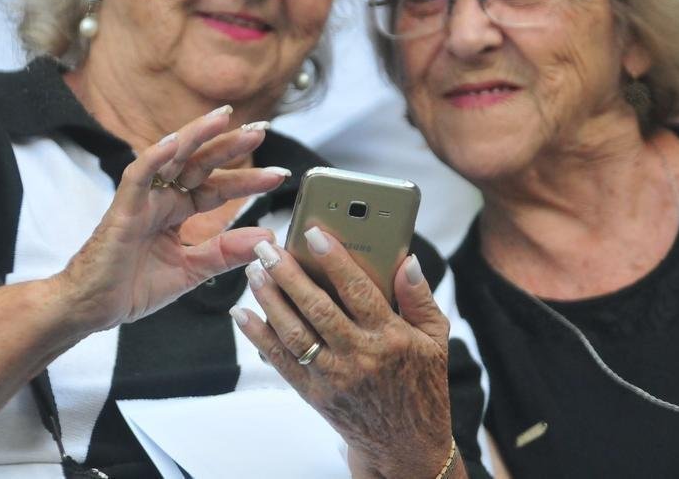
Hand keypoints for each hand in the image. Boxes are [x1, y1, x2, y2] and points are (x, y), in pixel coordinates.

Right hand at [60, 107, 285, 330]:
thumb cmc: (133, 287)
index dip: (248, 179)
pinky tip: (177, 140)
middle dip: (231, 145)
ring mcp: (142, 199)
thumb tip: (267, 236)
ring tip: (226, 118)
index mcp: (177, 210)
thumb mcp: (192, 271)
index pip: (219, 188)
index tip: (281, 174)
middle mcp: (162, 197)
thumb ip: (226, 252)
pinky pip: (139, 174)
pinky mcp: (123, 207)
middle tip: (262, 128)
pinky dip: (156, 156)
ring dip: (198, 135)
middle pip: (201, 163)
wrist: (93, 308)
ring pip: (172, 157)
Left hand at [233, 232, 459, 478]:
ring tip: (253, 271)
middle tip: (267, 247)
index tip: (313, 234)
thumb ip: (420, 297)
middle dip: (288, 274)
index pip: (358, 290)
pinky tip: (243, 313)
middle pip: (317, 308)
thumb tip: (408, 260)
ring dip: (269, 299)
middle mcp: (360, 356)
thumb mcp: (435, 339)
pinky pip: (281, 361)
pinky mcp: (314, 393)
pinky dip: (258, 336)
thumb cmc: (421, 384)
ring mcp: (334, 377)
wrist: (405, 445)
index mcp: (390, 337)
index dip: (334, 260)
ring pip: (294, 332)